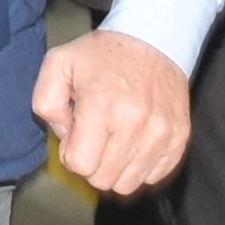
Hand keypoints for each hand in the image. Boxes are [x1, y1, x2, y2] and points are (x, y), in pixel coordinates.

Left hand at [31, 31, 193, 197]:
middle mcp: (135, 124)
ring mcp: (160, 133)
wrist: (154, 39)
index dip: (71, 154)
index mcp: (102, 106)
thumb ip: (46, 103)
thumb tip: (65, 137)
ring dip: (116, 168)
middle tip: (95, 136)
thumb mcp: (59, 64)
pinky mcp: (178, 138)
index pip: (80, 165)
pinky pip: (153, 176)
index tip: (77, 134)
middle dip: (92, 163)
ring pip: (128, 184)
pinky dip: (140, 166)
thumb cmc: (104, 55)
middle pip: (103, 180)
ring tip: (114, 138)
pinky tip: (134, 141)